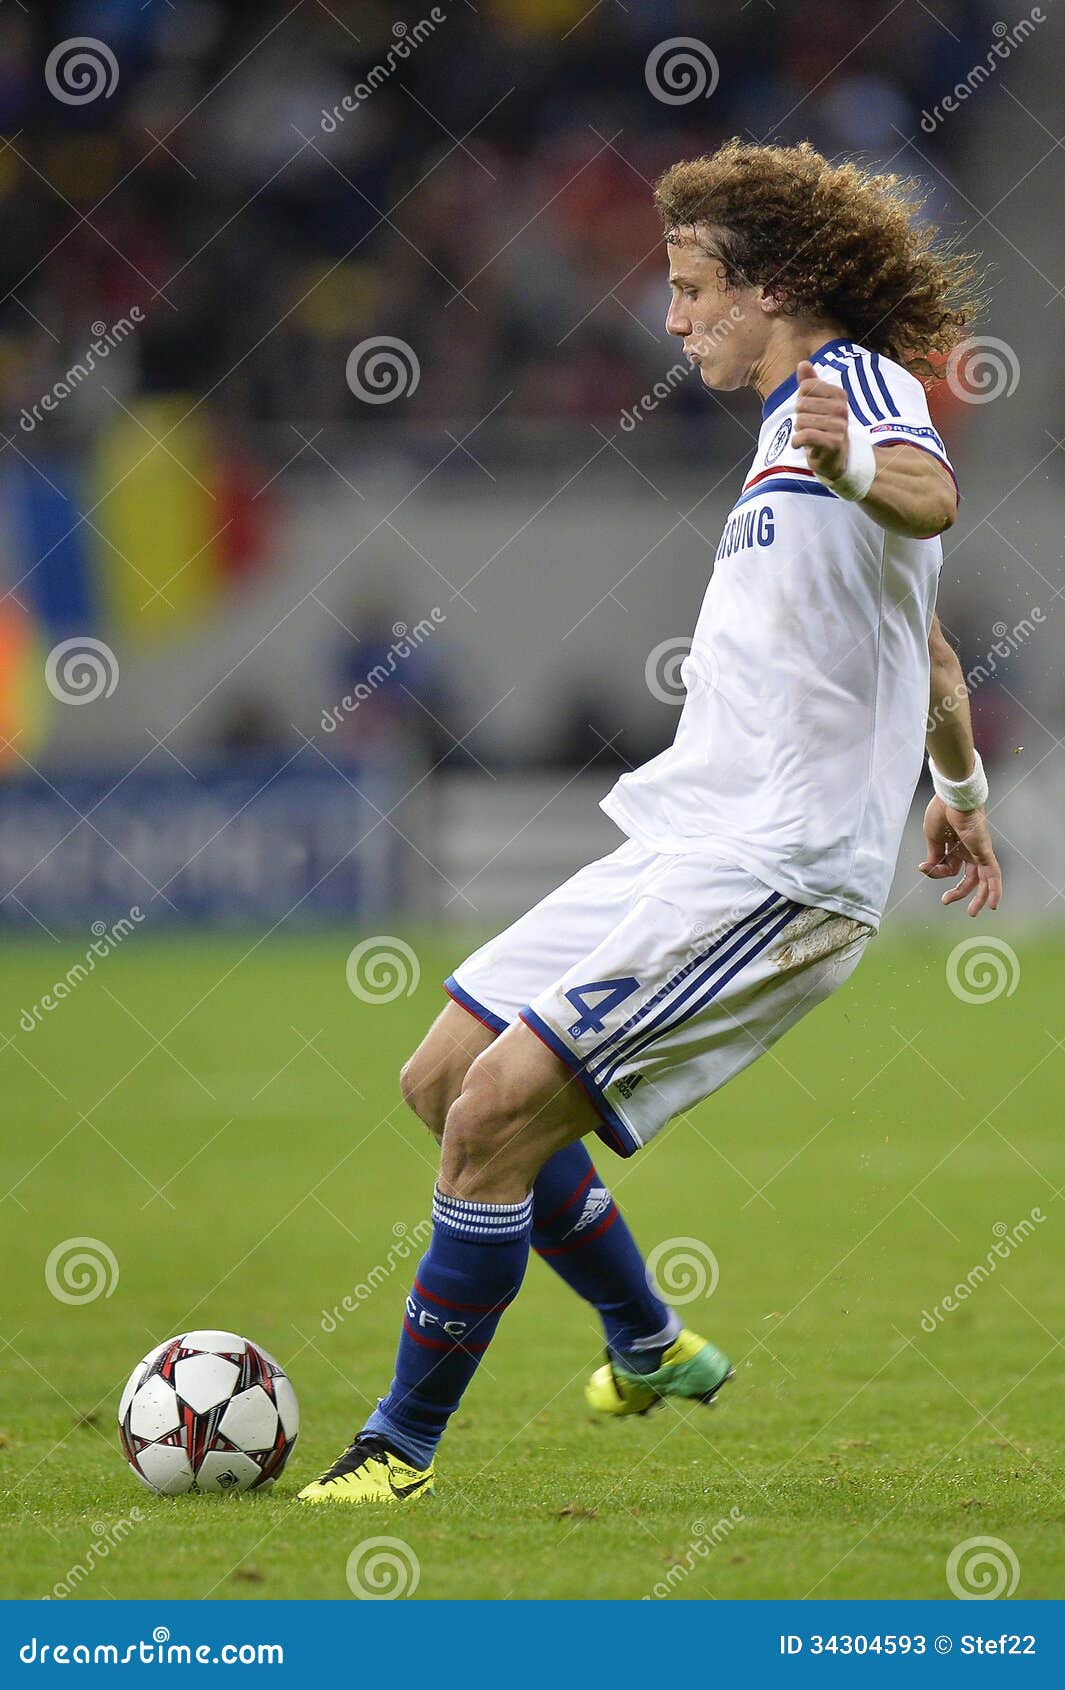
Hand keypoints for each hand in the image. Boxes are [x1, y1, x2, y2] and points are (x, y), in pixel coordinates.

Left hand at [792, 358, 849, 480]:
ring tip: (808, 436)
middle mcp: (842, 408)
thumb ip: (809, 382)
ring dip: (798, 430)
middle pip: (801, 403)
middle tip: (808, 426)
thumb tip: (803, 364)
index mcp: (839, 394)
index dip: (800, 400)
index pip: (805, 386)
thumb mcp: (815, 403)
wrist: (834, 458)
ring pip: (801, 420)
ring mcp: (839, 426)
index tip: (809, 411)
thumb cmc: (823, 428)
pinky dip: (796, 441)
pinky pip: (805, 435)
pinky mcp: (833, 443)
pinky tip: (798, 444)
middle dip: (799, 416)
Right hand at [919, 795, 1001, 916]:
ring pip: (983, 880)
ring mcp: (979, 852)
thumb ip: (933, 857)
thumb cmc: (942, 812)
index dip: (936, 873)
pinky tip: (992, 905)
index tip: (924, 867)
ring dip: (979, 898)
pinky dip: (994, 890)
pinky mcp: (985, 852)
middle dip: (958, 892)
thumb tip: (928, 871)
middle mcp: (970, 851)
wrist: (952, 798)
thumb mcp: (932, 839)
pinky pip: (993, 875)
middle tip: (946, 901)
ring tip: (973, 913)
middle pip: (969, 878)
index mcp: (956, 847)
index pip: (949, 868)